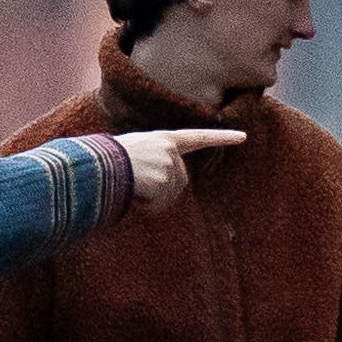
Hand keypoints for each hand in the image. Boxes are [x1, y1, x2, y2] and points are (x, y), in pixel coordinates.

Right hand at [116, 129, 243, 207]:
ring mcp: (169, 164)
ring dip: (152, 198)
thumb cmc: (107, 160)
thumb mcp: (135, 151)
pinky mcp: (164, 179)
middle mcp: (171, 149)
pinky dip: (147, 205)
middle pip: (179, 181)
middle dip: (161, 190)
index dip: (221, 137)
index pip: (198, 137)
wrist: (97, 164)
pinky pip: (160, 203)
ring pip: (170, 194)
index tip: (244, 137)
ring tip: (131, 186)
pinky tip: (134, 194)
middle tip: (136, 183)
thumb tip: (161, 185)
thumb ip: (155, 161)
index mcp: (163, 139)